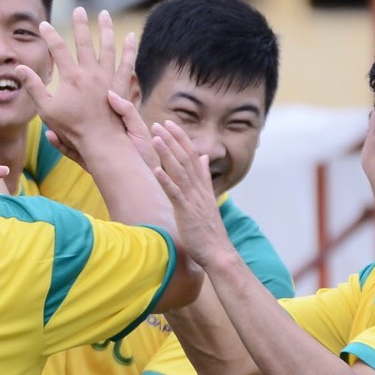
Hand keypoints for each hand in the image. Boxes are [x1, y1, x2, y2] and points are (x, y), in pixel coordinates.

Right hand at [26, 7, 136, 164]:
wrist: (101, 142)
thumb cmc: (72, 129)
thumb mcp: (46, 110)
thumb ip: (33, 86)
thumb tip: (19, 67)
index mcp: (71, 78)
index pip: (58, 50)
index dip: (49, 35)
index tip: (43, 24)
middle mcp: (91, 73)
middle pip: (84, 42)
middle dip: (80, 24)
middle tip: (79, 9)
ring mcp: (107, 79)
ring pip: (107, 47)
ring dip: (105, 29)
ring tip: (104, 14)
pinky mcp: (120, 86)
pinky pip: (126, 64)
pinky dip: (129, 50)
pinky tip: (131, 37)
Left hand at [146, 122, 236, 267]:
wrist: (218, 252)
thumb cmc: (209, 229)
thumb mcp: (208, 199)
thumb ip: (206, 177)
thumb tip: (205, 158)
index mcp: (203, 185)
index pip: (193, 155)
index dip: (181, 138)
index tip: (171, 124)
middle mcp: (199, 188)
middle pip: (185, 158)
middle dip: (172, 140)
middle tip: (159, 123)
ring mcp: (193, 199)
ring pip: (180, 171)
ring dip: (167, 153)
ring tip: (156, 138)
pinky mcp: (186, 211)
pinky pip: (175, 193)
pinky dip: (166, 180)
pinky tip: (156, 169)